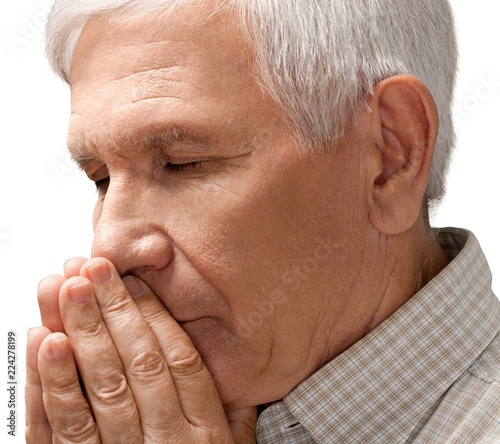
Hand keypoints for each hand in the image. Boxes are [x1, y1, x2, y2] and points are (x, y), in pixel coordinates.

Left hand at [26, 257, 256, 442]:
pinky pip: (64, 433)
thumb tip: (239, 369)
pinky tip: (44, 346)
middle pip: (137, 366)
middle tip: (92, 270)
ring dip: (80, 336)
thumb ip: (234, 413)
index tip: (134, 280)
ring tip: (65, 291)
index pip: (179, 361)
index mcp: (205, 434)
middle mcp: (166, 443)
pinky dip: (50, 387)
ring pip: (99, 391)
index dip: (155, 317)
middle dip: (112, 312)